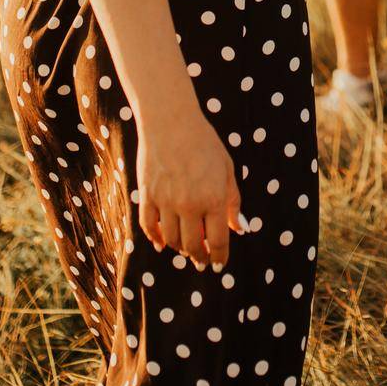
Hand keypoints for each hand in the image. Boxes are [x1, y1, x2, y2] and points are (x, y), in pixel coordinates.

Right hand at [136, 108, 244, 271]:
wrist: (171, 121)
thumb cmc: (204, 143)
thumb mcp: (227, 169)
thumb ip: (233, 201)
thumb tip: (239, 228)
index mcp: (213, 198)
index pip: (217, 240)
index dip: (219, 257)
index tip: (219, 264)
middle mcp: (189, 204)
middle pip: (193, 246)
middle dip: (199, 257)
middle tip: (202, 260)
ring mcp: (165, 201)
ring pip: (171, 240)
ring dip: (180, 249)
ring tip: (186, 248)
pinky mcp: (147, 195)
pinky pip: (149, 226)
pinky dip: (155, 238)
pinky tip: (162, 243)